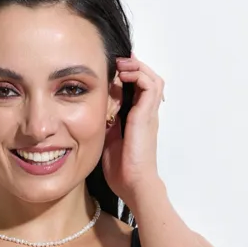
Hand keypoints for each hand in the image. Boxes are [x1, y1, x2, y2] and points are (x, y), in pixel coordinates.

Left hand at [102, 53, 164, 206]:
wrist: (133, 184)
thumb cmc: (122, 169)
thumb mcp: (108, 140)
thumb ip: (106, 124)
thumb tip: (94, 110)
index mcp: (138, 120)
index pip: (138, 89)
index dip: (128, 76)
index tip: (112, 70)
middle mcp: (146, 114)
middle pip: (149, 80)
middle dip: (135, 67)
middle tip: (118, 63)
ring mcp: (149, 114)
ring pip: (153, 79)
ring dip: (138, 68)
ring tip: (122, 65)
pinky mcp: (147, 115)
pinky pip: (150, 86)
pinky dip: (139, 76)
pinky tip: (124, 75)